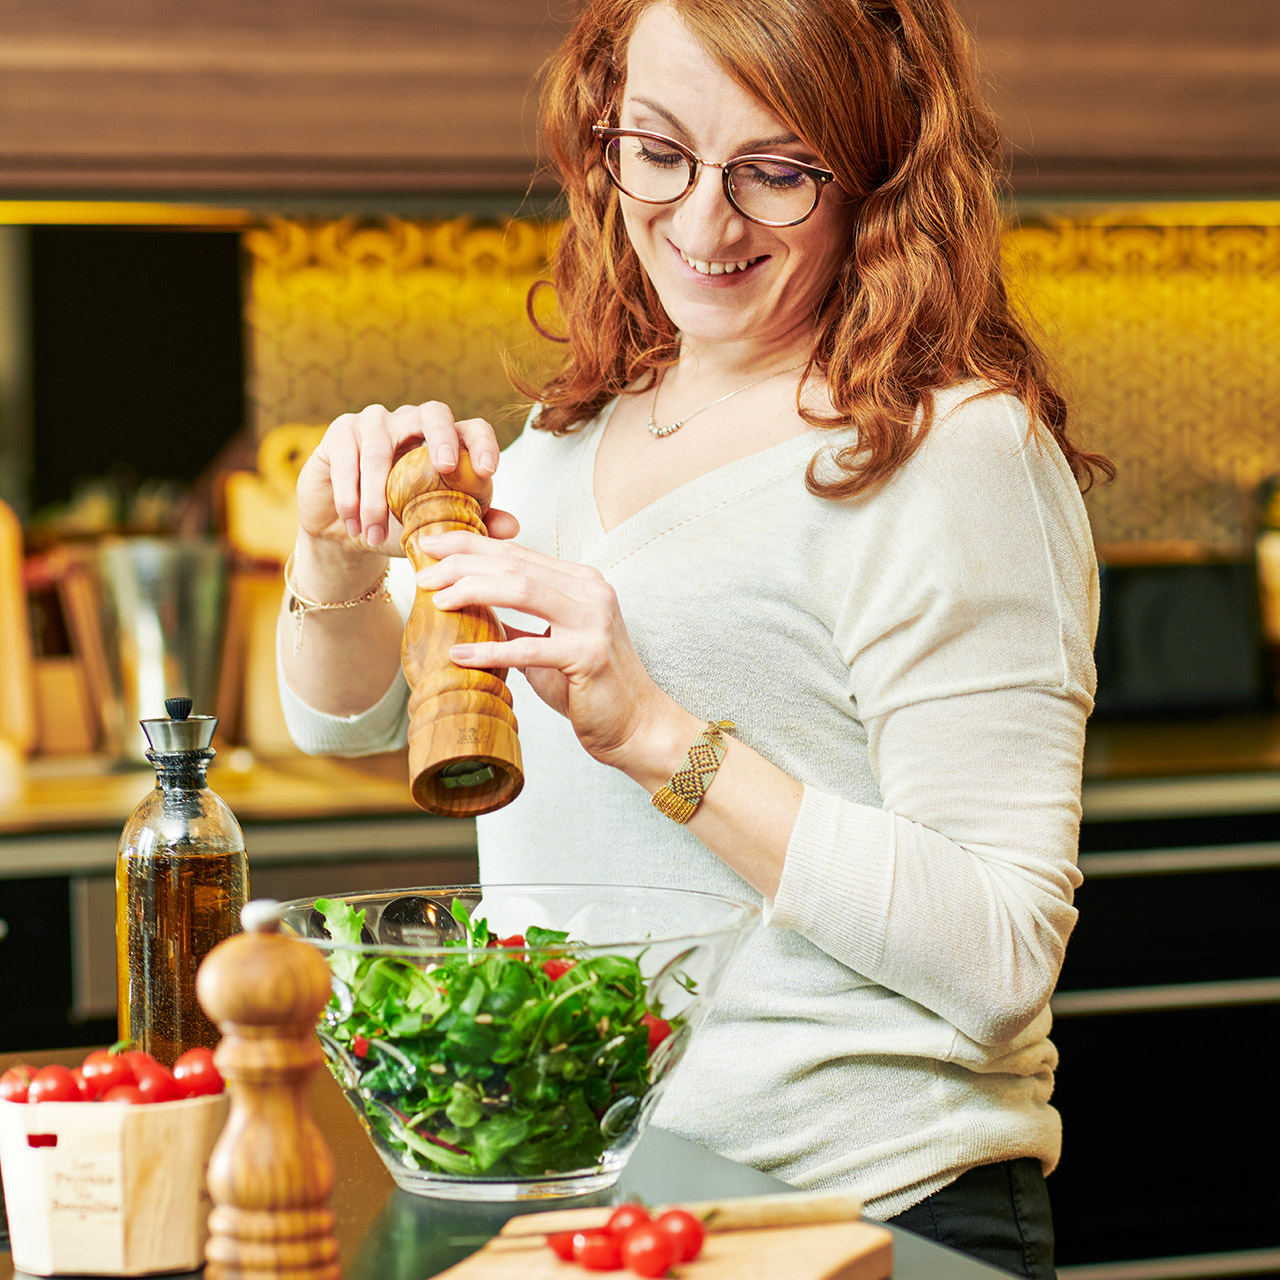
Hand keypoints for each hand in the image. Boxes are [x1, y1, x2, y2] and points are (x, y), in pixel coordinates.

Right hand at [296, 402, 517, 558]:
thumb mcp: (436, 531)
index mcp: (445, 441)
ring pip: (379, 447)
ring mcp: (375, 422)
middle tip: (446, 467)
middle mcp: (413, 422)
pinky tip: (354, 525)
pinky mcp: (340, 432)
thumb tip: (512, 527)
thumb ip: (473, 526)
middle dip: (442, 436)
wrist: (347, 533)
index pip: (472, 428)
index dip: (483, 443)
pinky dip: (350, 495)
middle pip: (433, 412)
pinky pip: (345, 457)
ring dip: (376, 495)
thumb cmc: (399, 525)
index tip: (488, 471)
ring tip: (375, 534)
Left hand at [418, 532, 672, 767]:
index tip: (431, 546)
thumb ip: (520, 621)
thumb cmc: (590, 686)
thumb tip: (473, 607)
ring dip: (472, 591)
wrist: (636, 724)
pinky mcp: (589, 656)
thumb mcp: (551, 643)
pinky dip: (489, 650)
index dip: (470, 545)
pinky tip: (459, 654)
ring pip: (521, 589)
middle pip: (515, 563)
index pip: (518, 553)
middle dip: (462, 563)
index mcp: (582, 582)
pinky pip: (528, 648)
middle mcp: (591, 592)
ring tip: (437, 601)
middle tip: (423, 574)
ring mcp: (594, 621)